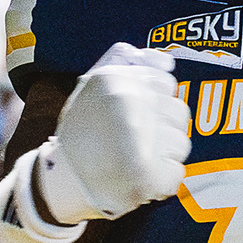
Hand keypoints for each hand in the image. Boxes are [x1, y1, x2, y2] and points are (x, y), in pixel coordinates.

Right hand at [35, 43, 188, 222]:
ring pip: (181, 143)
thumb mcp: (93, 88)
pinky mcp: (150, 175)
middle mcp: (131, 103)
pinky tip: (138, 179)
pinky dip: (162, 181)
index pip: (166, 82)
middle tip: (136, 142)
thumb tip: (168, 62)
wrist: (61, 181)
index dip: (156, 103)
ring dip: (164, 155)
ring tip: (134, 160)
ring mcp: (142, 139)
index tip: (138, 117)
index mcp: (115, 79)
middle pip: (178, 112)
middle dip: (163, 129)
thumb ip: (129, 69)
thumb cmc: (82, 134)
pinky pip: (176, 172)